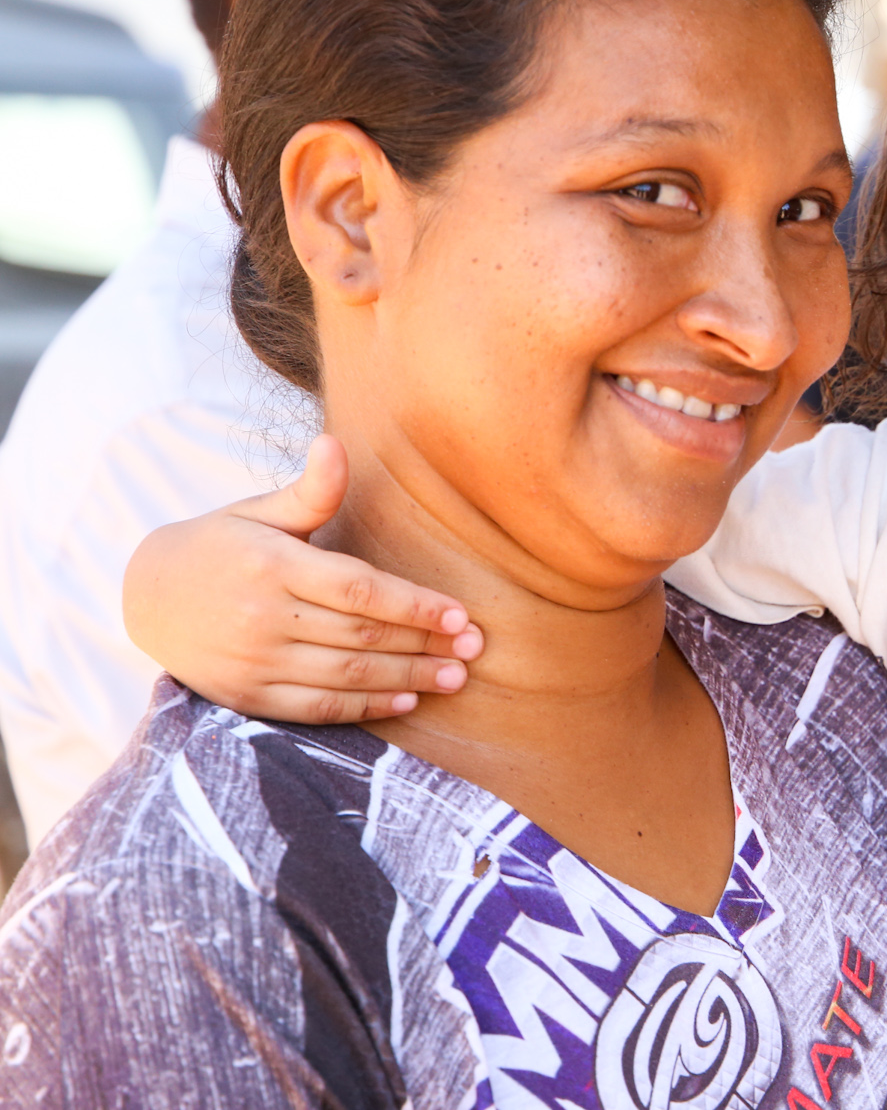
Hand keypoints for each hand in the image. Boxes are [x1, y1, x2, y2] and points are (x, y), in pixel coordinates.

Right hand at [122, 435, 481, 720]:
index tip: (461, 615)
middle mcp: (262, 617)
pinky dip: (364, 708)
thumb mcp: (259, 512)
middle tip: (476, 649)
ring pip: (346, 677)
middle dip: (425, 644)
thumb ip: (311, 491)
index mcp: (272, 566)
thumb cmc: (221, 546)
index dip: (415, 606)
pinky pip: (316, 709)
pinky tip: (406, 699)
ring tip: (455, 676)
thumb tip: (335, 443)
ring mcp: (253, 662)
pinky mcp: (246, 697)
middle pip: (362, 636)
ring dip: (407, 678)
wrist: (145, 597)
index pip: (359, 590)